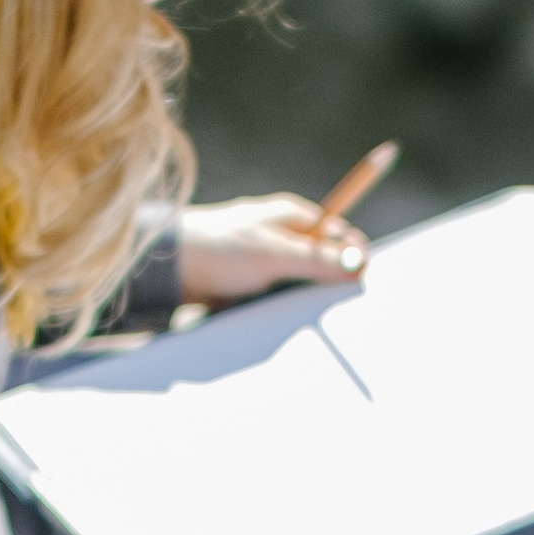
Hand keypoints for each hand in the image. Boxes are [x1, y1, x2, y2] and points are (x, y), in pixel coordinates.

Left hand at [175, 194, 367, 306]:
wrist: (167, 270)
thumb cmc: (220, 249)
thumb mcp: (274, 254)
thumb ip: (318, 259)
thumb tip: (360, 264)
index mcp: (290, 216)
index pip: (337, 232)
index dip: (354, 252)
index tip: (365, 275)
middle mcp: (280, 236)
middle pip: (322, 260)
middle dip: (332, 280)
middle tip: (341, 302)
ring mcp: (265, 262)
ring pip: (302, 284)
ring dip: (305, 299)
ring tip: (307, 309)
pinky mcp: (251, 286)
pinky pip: (279, 300)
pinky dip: (283, 309)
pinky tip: (282, 318)